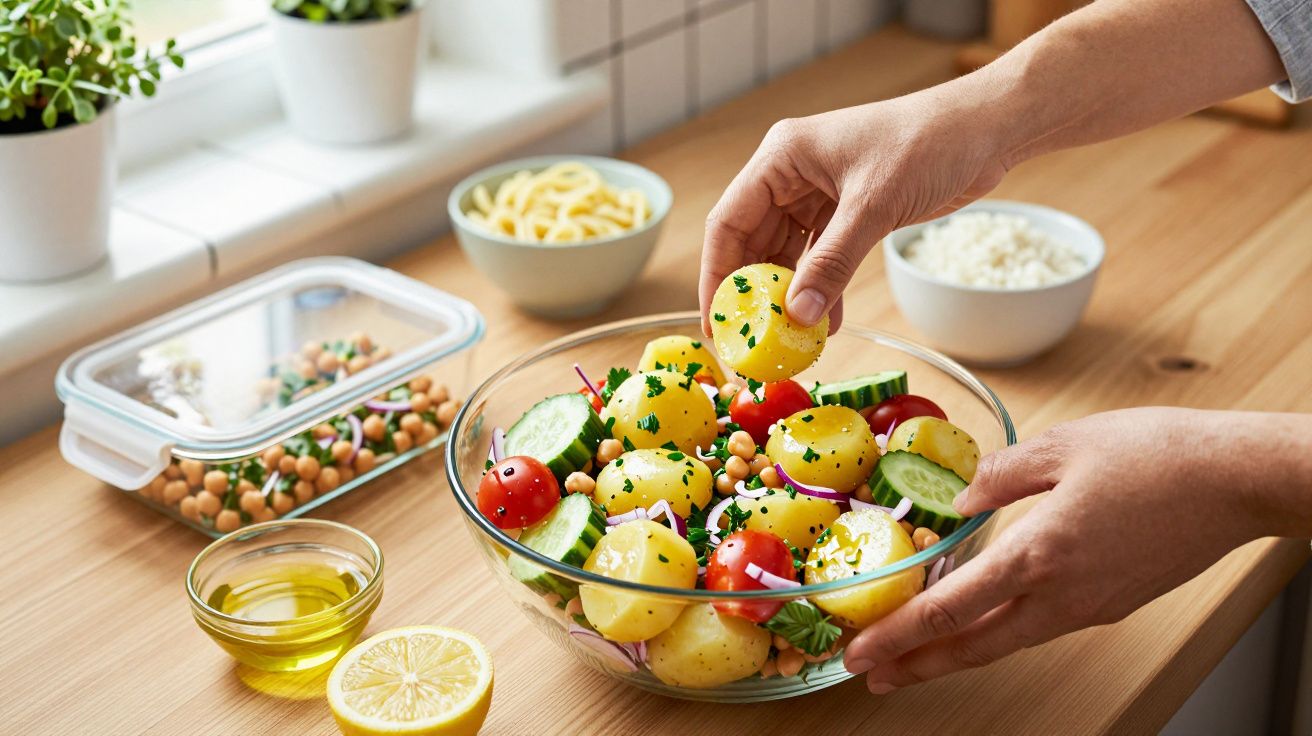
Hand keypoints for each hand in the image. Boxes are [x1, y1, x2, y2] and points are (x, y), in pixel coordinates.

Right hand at [698, 88, 1008, 333]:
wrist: (987, 129)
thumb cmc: (929, 142)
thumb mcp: (874, 206)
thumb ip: (832, 263)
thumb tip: (797, 315)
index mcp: (782, 157)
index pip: (729, 221)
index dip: (717, 274)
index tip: (717, 322)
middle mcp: (792, 174)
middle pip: (752, 242)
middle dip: (752, 292)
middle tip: (751, 340)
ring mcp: (819, 194)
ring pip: (787, 254)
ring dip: (789, 295)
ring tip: (788, 339)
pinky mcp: (847, 211)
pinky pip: (821, 258)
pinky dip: (820, 288)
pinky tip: (823, 322)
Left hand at [843, 407, 1308, 692]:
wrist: (1235, 481)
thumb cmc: (1156, 455)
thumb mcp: (1062, 446)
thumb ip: (999, 475)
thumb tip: (959, 500)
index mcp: (1039, 554)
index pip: (949, 609)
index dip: (898, 635)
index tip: (861, 654)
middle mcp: (1060, 594)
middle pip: (973, 646)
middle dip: (916, 664)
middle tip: (873, 675)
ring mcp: (1089, 606)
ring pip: (1007, 641)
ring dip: (956, 652)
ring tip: (917, 657)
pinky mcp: (1110, 603)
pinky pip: (1040, 624)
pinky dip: (998, 629)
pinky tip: (983, 616)